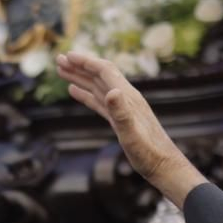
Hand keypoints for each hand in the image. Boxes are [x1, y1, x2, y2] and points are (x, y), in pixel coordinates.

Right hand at [57, 51, 207, 207]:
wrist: (163, 166)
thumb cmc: (149, 153)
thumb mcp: (132, 135)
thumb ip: (121, 113)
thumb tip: (112, 91)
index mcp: (128, 97)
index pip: (105, 71)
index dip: (86, 62)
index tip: (68, 56)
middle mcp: (125, 98)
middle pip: (99, 75)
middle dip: (79, 66)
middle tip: (59, 59)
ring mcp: (122, 108)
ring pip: (97, 86)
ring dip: (80, 77)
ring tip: (62, 71)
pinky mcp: (119, 118)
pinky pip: (99, 101)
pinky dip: (85, 93)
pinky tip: (74, 91)